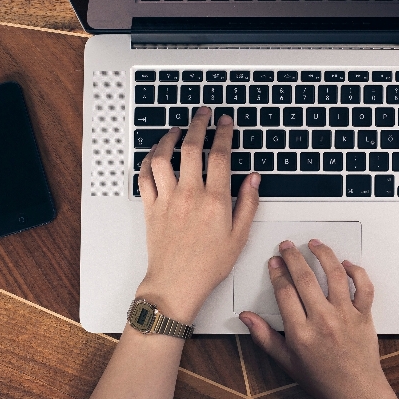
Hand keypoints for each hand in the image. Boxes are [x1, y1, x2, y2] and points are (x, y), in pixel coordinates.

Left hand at [136, 108, 259, 322]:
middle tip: (203, 114)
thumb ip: (248, 204)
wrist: (176, 284)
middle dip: (198, 124)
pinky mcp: (150, 207)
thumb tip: (254, 178)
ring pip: (163, 157)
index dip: (223, 133)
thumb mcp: (239, 237)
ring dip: (169, 138)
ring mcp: (167, 199)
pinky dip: (148, 160)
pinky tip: (155, 154)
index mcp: (215, 201)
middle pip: (191, 147)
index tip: (225, 122)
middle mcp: (190, 195)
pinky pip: (145, 176)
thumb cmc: (208, 265)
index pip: (220, 156)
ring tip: (177, 129)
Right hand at [239, 239, 386, 398]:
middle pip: (305, 278)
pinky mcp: (364, 315)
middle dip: (293, 257)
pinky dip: (356, 271)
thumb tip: (246, 317)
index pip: (284, 292)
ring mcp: (345, 316)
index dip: (277, 273)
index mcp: (300, 333)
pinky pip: (363, 287)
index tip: (274, 262)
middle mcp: (323, 321)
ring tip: (314, 244)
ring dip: (323, 254)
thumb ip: (264, 337)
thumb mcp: (286, 361)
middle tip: (287, 246)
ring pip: (334, 275)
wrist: (356, 392)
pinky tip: (345, 264)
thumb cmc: (322, 379)